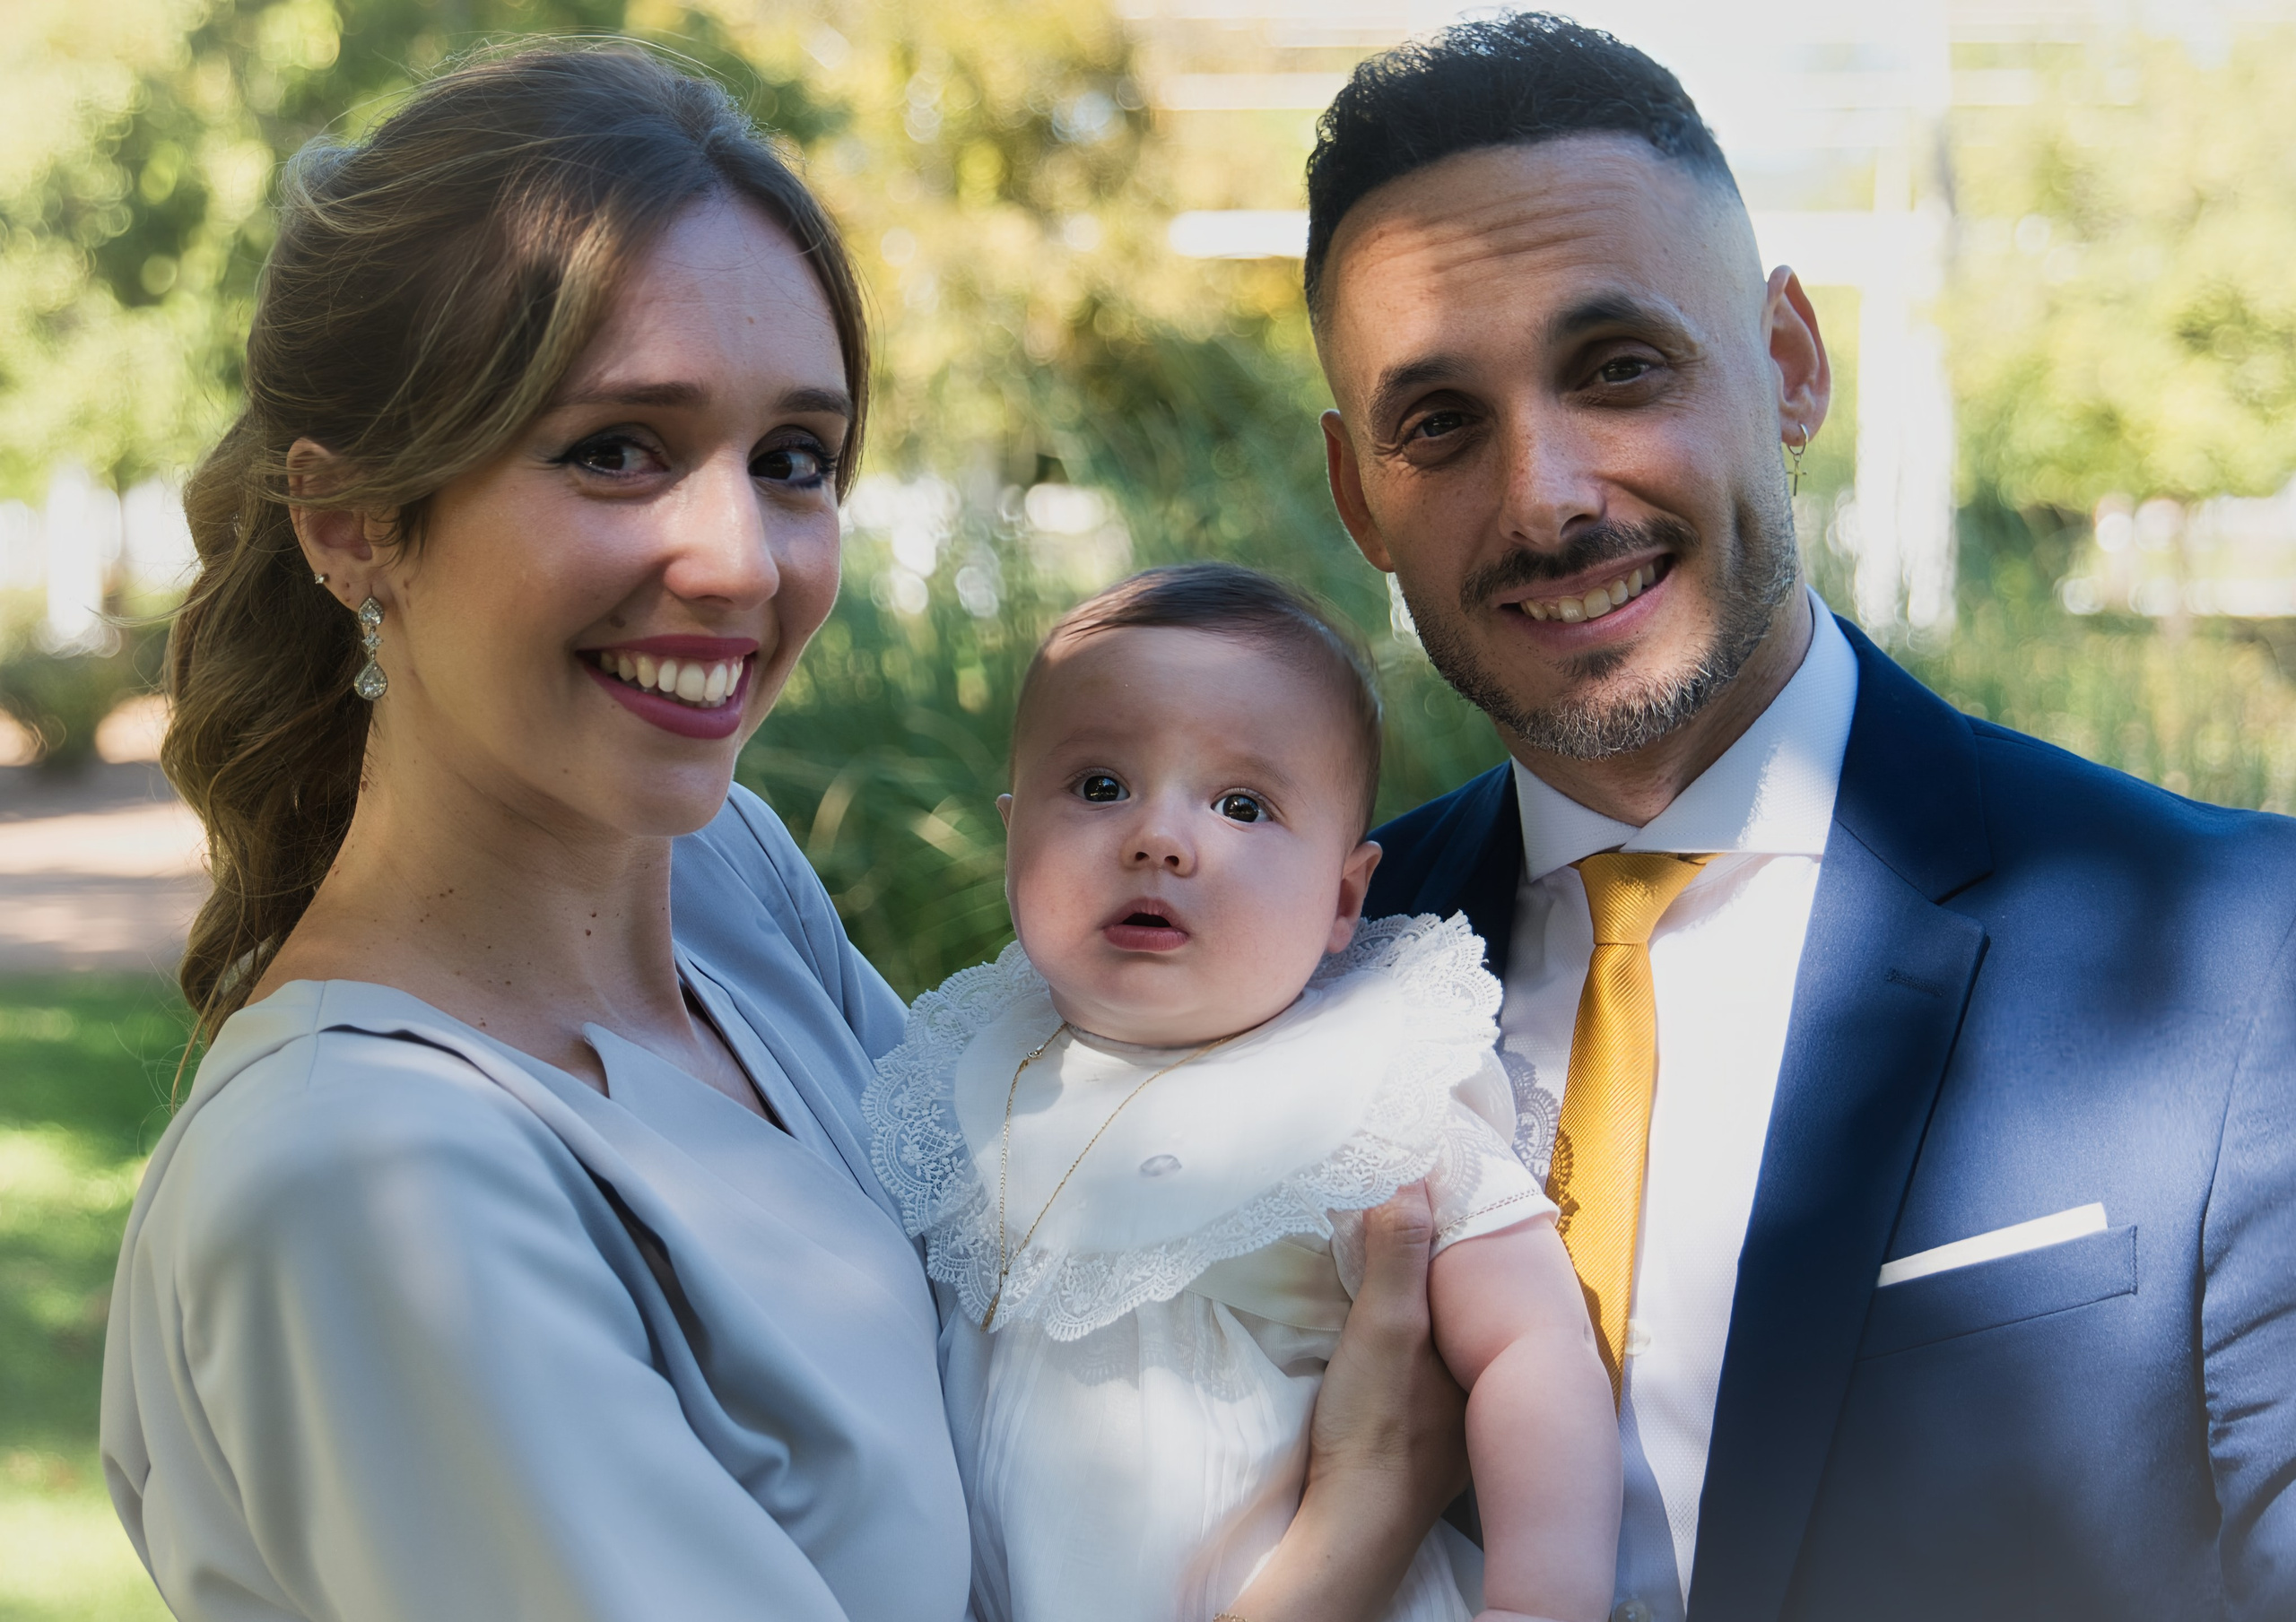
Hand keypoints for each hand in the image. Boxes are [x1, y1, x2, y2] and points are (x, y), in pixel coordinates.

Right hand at [1222, 1182, 1467, 1621]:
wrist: (1351, 1526)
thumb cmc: (1376, 1428)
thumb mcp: (1385, 1328)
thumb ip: (1397, 1255)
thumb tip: (1412, 1173)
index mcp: (1492, 1346)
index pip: (1477, 1263)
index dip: (1454, 1218)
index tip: (1428, 1170)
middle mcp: (1485, 1371)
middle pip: (1463, 1290)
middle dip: (1440, 1247)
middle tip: (1409, 1193)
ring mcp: (1457, 1400)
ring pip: (1446, 1321)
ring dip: (1421, 1286)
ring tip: (1394, 1236)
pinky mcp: (1425, 1420)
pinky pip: (1427, 1349)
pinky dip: (1410, 1320)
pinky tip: (1387, 1311)